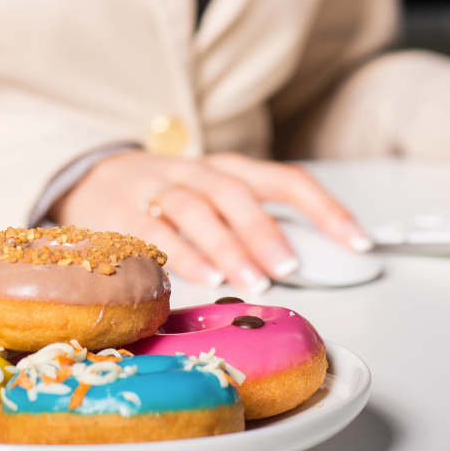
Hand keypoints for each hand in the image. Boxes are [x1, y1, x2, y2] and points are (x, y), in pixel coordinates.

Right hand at [50, 150, 369, 292]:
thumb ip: (253, 226)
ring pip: (196, 210)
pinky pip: (156, 234)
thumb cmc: (170, 197)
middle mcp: (197, 173)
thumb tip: (306, 267)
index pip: (286, 180)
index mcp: (229, 169)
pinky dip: (182, 257)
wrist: (92, 179)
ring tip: (251, 281)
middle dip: (265, 231)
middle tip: (289, 266)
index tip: (358, 241)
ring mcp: (158, 191)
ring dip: (227, 248)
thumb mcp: (215, 200)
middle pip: (235, 193)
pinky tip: (204, 279)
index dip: (326, 209)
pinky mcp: (123, 214)